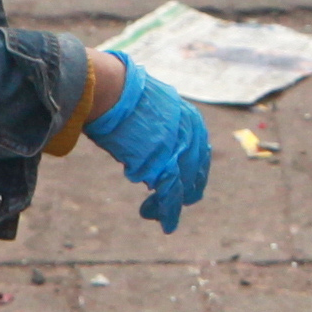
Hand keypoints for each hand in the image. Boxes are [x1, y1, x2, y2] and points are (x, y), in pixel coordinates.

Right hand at [85, 58, 210, 227]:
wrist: (112, 88)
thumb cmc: (119, 94)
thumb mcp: (147, 109)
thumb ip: (156, 130)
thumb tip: (144, 148)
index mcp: (191, 121)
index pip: (198, 155)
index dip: (187, 172)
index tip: (175, 183)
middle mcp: (192, 137)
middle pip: (194, 174)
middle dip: (181, 191)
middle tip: (164, 202)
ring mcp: (180, 151)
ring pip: (182, 188)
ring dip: (167, 205)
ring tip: (150, 212)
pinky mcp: (164, 165)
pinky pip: (171, 196)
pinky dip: (167, 212)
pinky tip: (164, 223)